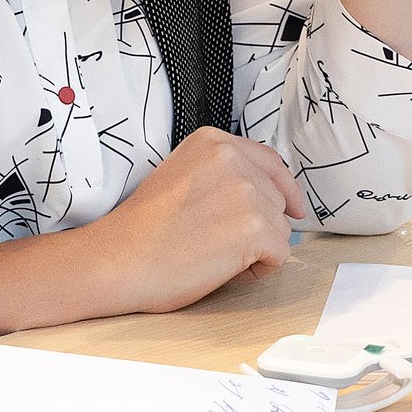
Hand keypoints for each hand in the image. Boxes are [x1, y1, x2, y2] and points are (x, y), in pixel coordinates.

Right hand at [81, 128, 305, 313]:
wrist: (119, 259)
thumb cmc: (142, 229)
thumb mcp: (182, 175)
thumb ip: (222, 174)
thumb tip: (267, 194)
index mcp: (213, 141)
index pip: (270, 162)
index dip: (284, 189)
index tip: (292, 208)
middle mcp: (233, 159)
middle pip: (277, 198)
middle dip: (260, 225)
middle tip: (218, 242)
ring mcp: (246, 192)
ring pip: (281, 228)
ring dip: (257, 249)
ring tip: (215, 255)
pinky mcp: (255, 228)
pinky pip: (280, 255)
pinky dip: (258, 269)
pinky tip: (224, 269)